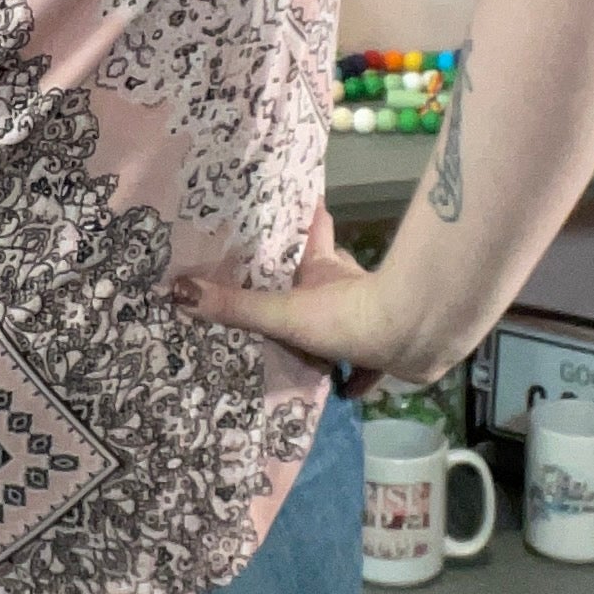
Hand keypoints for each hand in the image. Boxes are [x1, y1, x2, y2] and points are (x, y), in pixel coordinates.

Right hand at [170, 197, 393, 396]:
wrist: (415, 336)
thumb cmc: (349, 313)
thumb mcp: (284, 313)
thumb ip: (235, 307)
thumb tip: (177, 291)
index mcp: (323, 269)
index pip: (315, 229)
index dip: (309, 215)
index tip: (301, 203)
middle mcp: (349, 286)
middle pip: (327, 275)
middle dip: (309, 281)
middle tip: (282, 290)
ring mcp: (372, 316)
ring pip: (347, 316)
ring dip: (331, 328)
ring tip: (303, 345)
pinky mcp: (389, 348)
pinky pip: (368, 362)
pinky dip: (358, 375)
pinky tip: (346, 389)